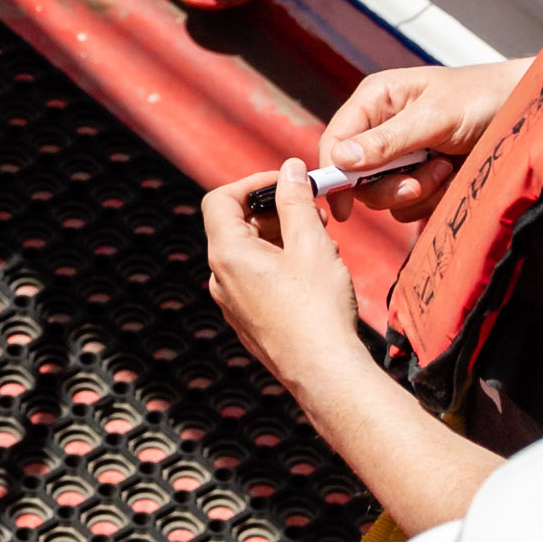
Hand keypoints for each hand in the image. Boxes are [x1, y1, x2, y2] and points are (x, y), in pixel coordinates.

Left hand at [203, 160, 365, 387]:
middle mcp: (220, 278)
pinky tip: (316, 274)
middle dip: (276, 212)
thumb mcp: (311, 243)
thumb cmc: (318, 308)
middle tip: (316, 213)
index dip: (251, 183)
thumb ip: (296, 201)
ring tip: (323, 245)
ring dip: (284, 238)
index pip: (219, 200)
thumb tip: (289, 170)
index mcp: (227, 255)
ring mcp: (232, 302)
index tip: (286, 182)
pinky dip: (282, 264)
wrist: (323, 372)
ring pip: (251, 253)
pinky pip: (257, 279)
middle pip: (237, 226)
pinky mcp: (248, 319)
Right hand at [318, 58, 518, 220]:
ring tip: (445, 167)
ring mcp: (400, 155)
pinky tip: (452, 173)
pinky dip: (432, 197)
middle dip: (389, 186)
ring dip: (417, 190)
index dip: (333, 174)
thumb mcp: (434, 117)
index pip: (336, 142)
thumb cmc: (481, 98)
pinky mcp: (420, 175)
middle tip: (419, 182)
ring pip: (383, 196)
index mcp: (375, 102)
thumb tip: (340, 160)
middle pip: (356, 178)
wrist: (526, 113)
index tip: (342, 207)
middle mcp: (380, 129)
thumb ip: (387, 141)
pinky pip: (409, 205)